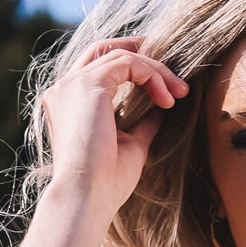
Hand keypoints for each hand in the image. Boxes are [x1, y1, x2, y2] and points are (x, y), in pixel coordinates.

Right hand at [38, 41, 187, 220]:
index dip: (131, 65)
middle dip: (140, 50)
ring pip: (121, 55)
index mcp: (68, 103)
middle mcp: (66, 88)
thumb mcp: (130, 144)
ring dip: (156, 70)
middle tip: (173, 68)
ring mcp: (74, 83)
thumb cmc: (105, 184)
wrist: (87, 198)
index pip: (98, 66)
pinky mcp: (89, 84)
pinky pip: (128, 63)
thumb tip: (162, 107)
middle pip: (105, 48)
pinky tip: (167, 100)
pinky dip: (152, 76)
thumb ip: (142, 121)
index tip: (162, 82)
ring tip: (179, 93)